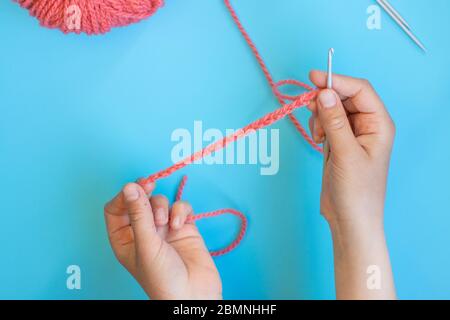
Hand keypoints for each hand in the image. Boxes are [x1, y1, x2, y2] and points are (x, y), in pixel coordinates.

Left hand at [104, 180, 221, 299]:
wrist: (193, 295)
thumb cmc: (163, 279)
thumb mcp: (146, 245)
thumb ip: (138, 214)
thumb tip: (130, 187)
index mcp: (124, 239)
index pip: (116, 209)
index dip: (123, 196)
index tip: (134, 189)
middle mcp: (143, 232)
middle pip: (139, 200)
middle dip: (144, 193)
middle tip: (149, 185)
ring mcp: (164, 229)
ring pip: (160, 202)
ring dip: (162, 207)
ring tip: (165, 223)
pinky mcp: (184, 228)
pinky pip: (180, 207)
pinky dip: (180, 212)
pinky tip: (180, 225)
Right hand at [307, 71, 395, 298]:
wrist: (349, 219)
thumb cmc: (356, 191)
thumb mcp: (345, 154)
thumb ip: (334, 121)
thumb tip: (323, 93)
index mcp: (378, 124)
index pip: (360, 90)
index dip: (337, 81)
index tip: (313, 77)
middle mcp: (367, 125)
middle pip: (345, 97)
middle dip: (326, 99)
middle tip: (308, 107)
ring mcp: (351, 134)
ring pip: (332, 109)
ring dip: (320, 115)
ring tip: (317, 135)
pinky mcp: (338, 143)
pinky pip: (326, 123)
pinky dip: (318, 126)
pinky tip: (318, 140)